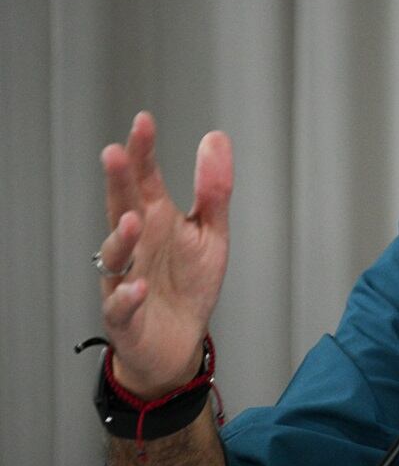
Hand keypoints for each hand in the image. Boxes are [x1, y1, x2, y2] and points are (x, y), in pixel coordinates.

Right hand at [95, 112, 232, 398]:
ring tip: (133, 219)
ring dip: (121, 238)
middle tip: (115, 155)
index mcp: (156, 221)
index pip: (144, 180)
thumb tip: (216, 139)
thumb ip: (213, 189)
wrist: (179, 342)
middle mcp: (136, 246)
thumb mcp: (211, 232)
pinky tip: (137, 287)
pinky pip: (120, 306)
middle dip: (117, 183)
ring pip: (115, 256)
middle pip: (121, 208)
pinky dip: (126, 297)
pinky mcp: (126, 317)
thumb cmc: (189, 285)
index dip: (142, 152)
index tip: (144, 123)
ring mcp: (126, 279)